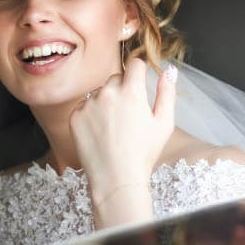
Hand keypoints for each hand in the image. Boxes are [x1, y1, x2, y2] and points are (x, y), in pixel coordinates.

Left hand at [69, 58, 177, 196]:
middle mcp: (108, 93)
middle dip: (123, 89)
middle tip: (128, 114)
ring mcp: (88, 104)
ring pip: (99, 92)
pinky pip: (84, 106)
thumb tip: (169, 70)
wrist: (116, 180)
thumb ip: (167, 92)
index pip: (134, 64)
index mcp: (132, 92)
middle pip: (116, 77)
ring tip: (114, 127)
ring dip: (106, 101)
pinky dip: (91, 114)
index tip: (139, 84)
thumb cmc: (143, 154)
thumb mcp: (164, 123)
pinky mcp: (75, 117)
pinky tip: (100, 133)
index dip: (139, 73)